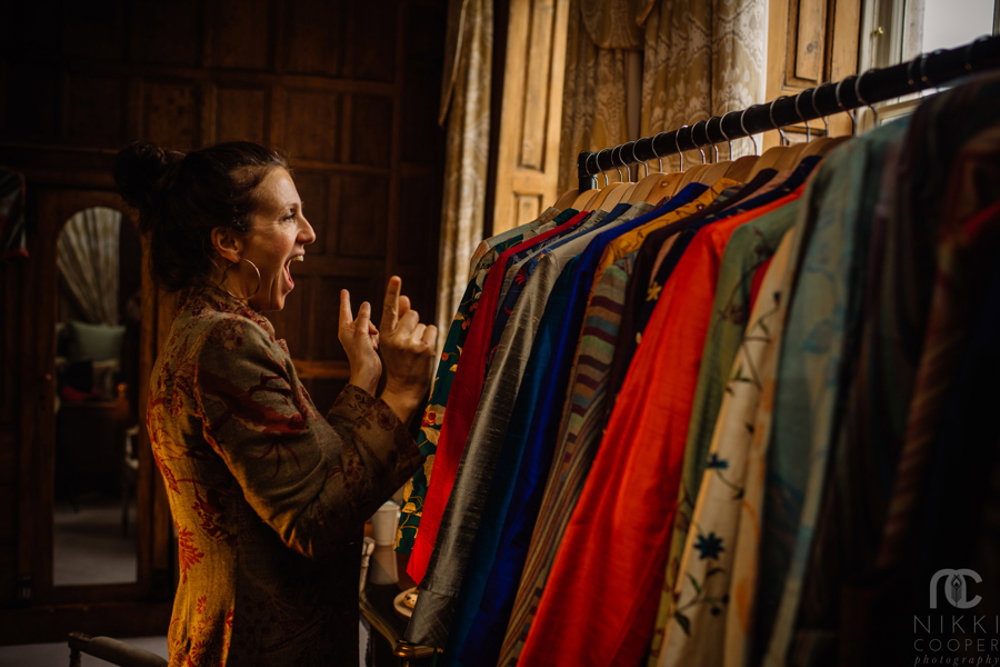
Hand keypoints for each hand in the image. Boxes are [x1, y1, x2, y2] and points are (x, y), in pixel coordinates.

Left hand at [339, 289, 380, 395]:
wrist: (367, 373)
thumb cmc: (361, 355)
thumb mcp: (362, 334)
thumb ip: (364, 318)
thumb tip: (365, 304)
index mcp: (345, 330)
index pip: (345, 311)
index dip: (345, 301)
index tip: (344, 291)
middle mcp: (350, 334)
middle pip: (361, 318)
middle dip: (369, 324)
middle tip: (373, 334)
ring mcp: (358, 339)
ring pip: (370, 326)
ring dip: (374, 333)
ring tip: (373, 345)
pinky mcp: (366, 344)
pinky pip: (374, 334)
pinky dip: (376, 338)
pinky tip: (376, 347)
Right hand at [378, 276, 436, 422]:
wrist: (403, 389)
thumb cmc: (399, 362)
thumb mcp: (392, 341)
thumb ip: (398, 319)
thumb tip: (404, 296)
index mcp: (384, 335)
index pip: (389, 309)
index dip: (392, 292)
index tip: (396, 277)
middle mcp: (395, 338)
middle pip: (412, 313)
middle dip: (413, 324)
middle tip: (409, 343)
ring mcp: (410, 343)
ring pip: (423, 323)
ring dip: (422, 333)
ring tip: (415, 350)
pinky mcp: (424, 348)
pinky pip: (432, 329)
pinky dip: (431, 337)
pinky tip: (425, 351)